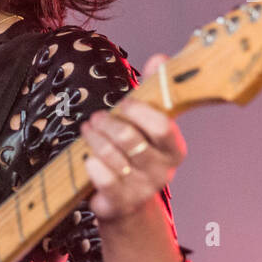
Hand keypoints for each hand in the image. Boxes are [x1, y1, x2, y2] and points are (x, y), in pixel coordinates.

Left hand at [78, 53, 186, 222]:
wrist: (126, 202)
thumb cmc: (135, 154)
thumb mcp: (146, 124)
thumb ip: (153, 91)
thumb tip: (159, 59)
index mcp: (174, 149)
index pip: (163, 126)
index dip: (140, 111)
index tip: (124, 103)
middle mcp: (162, 171)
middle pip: (130, 138)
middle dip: (108, 123)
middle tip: (95, 117)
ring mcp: (142, 189)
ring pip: (112, 155)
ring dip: (94, 139)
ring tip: (88, 130)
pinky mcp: (121, 202)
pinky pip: (102, 178)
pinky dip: (91, 164)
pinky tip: (87, 157)